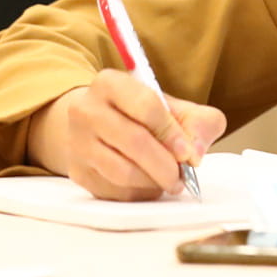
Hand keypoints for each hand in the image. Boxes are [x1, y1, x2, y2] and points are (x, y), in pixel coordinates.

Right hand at [27, 70, 225, 200]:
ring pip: (121, 171)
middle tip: (183, 176)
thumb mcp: (176, 107)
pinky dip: (138, 193)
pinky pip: (113, 191)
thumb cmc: (143, 114)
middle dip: (165, 164)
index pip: (146, 106)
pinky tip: (150, 185)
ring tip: (170, 181)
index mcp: (110, 83)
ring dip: (153, 182)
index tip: (188, 153)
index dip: (172, 132)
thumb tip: (196, 153)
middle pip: (133, 141)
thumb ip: (199, 122)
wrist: (99, 125)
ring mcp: (77, 143)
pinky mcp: (77, 172)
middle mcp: (86, 110)